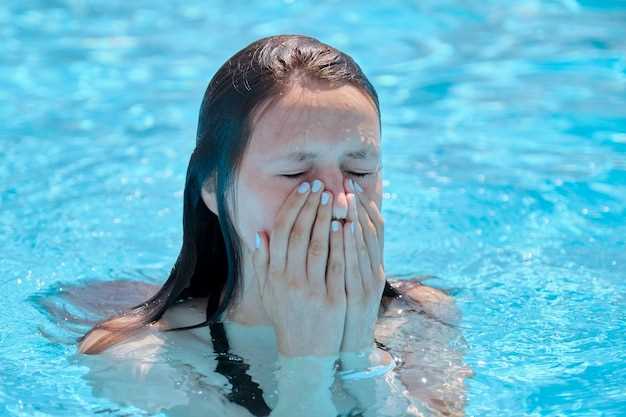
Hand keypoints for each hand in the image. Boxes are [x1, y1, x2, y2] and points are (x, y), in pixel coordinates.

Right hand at [253, 180, 346, 356]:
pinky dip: (341, 244)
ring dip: (326, 218)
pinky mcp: (332, 300)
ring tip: (335, 197)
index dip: (292, 207)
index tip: (304, 188)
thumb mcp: (269, 290)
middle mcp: (290, 280)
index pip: (281, 232)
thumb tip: (259, 232)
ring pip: (318, 246)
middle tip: (322, 184)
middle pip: (299, 234)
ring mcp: (311, 290)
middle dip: (310, 206)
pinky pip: (337, 266)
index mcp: (275, 274)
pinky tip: (347, 225)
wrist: (306, 351)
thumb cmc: (288, 315)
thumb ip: (262, 262)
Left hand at [340, 178, 384, 352]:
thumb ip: (343, 255)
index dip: (363, 204)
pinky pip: (356, 264)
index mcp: (370, 264)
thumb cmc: (342, 309)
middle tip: (348, 182)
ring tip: (347, 195)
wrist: (348, 345)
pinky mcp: (364, 295)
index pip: (372, 227)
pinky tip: (342, 226)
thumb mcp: (347, 280)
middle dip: (360, 205)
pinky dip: (351, 243)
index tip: (351, 183)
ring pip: (367, 243)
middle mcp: (375, 269)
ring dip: (357, 217)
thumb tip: (336, 225)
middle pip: (371, 230)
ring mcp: (370, 282)